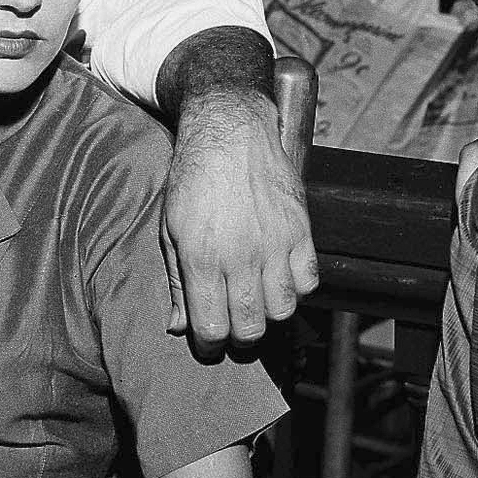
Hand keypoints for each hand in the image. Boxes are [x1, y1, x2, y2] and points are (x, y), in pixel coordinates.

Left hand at [163, 87, 315, 348]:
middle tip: (232, 327)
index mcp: (203, 258)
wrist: (230, 132)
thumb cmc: (193, 180)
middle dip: (239, 338)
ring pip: (282, 310)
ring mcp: (276, 244)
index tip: (208, 342)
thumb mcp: (169, 230)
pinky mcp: (300, 230)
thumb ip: (176, 282)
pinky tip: (279, 278)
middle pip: (250, 328)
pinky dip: (296, 288)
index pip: (212, 329)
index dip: (209, 345)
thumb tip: (178, 326)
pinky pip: (308, 280)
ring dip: (268, 314)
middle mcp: (241, 256)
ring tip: (256, 302)